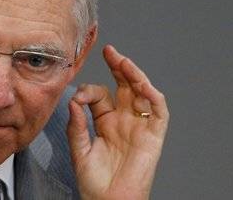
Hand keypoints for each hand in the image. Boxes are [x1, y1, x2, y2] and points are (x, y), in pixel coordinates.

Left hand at [67, 45, 168, 199]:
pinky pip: (158, 111)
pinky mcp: (154, 135)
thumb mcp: (79, 149)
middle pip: (124, 86)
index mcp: (106, 122)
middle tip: (109, 51)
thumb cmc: (95, 181)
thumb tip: (73, 101)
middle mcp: (124, 120)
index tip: (77, 97)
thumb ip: (76, 125)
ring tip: (123, 61)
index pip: (100, 95)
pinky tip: (142, 84)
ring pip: (142, 93)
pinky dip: (153, 96)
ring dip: (135, 75)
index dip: (89, 91)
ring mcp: (139, 126)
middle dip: (118, 67)